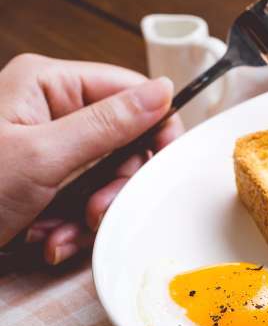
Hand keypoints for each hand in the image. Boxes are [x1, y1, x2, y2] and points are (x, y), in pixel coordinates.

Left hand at [0, 53, 181, 263]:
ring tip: (61, 232)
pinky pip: (83, 201)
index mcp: (49, 85)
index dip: (156, 125)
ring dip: (90, 214)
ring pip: (106, 178)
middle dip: (114, 184)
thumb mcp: (42, 157)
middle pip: (123, 142)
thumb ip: (108, 124)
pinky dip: (71, 227)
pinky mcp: (44, 184)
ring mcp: (48, 150)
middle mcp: (51, 112)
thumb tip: (161, 91)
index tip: (167, 159)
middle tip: (97, 209)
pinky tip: (47, 239)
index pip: (129, 90)